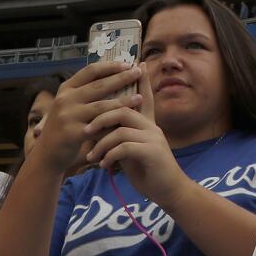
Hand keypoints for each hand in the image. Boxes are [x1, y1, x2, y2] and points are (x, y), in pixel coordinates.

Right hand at [36, 60, 143, 172]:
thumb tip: (113, 74)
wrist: (48, 153)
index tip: (128, 64)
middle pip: (99, 86)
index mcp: (66, 88)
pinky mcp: (73, 133)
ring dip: (123, 101)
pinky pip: (99, 127)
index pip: (90, 71)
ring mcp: (68, 116)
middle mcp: (65, 99)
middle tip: (138, 73)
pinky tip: (127, 121)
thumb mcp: (70, 104)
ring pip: (101, 106)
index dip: (110, 66)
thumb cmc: (66, 125)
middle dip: (121, 78)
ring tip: (140, 98)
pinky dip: (114, 124)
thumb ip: (86, 91)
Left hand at [83, 76, 190, 207]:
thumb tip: (102, 131)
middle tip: (86, 132)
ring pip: (120, 130)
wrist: (169, 191)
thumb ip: (122, 138)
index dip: (142, 81)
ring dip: (101, 144)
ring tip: (91, 157)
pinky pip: (124, 147)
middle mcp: (152, 127)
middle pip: (123, 109)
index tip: (138, 64)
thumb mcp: (133, 152)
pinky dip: (109, 156)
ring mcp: (153, 139)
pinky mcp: (152, 153)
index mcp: (148, 124)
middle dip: (100, 119)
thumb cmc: (149, 172)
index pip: (144, 97)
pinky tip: (104, 165)